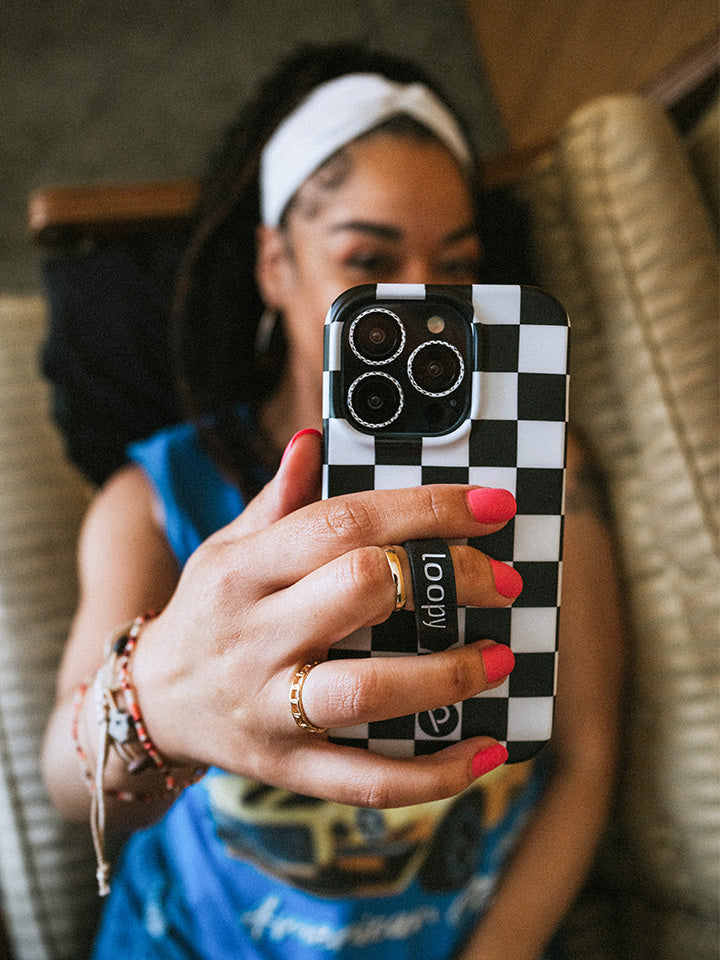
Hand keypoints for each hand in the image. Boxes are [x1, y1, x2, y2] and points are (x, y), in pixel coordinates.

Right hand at [132, 429, 519, 807]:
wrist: (150, 702)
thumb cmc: (208, 610)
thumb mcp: (227, 546)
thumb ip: (279, 497)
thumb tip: (315, 439)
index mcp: (245, 568)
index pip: (344, 521)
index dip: (426, 508)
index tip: (491, 504)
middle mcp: (255, 633)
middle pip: (362, 590)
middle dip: (449, 579)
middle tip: (503, 580)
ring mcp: (268, 706)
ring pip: (365, 691)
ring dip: (446, 676)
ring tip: (499, 658)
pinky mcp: (286, 765)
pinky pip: (365, 780)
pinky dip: (433, 775)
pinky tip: (483, 752)